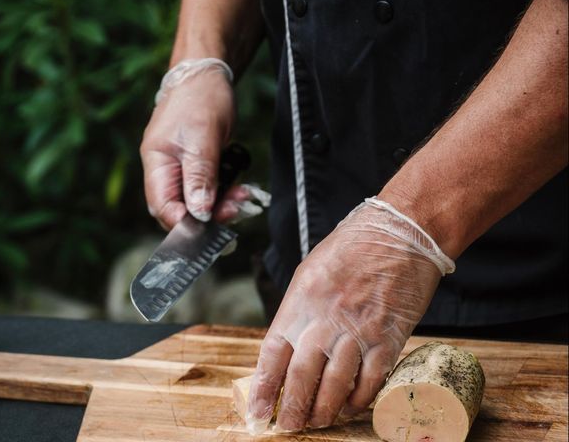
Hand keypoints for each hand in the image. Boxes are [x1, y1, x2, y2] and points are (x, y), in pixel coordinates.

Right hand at [141, 65, 266, 229]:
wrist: (208, 74)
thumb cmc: (201, 98)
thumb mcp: (203, 138)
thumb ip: (200, 176)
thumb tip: (199, 213)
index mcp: (157, 162)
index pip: (162, 206)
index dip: (183, 222)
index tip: (210, 229)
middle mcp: (165, 169)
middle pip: (180, 208)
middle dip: (208, 216)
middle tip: (236, 210)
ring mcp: (181, 168)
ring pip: (197, 201)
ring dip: (221, 204)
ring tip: (243, 197)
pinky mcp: (197, 166)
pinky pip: (208, 189)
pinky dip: (225, 193)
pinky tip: (241, 190)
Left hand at [246, 198, 451, 433]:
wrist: (399, 232)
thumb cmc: (352, 247)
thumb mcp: (310, 273)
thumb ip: (299, 310)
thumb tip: (289, 346)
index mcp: (299, 302)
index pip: (272, 355)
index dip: (263, 388)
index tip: (257, 411)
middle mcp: (324, 319)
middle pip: (301, 376)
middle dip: (292, 408)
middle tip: (289, 426)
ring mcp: (357, 331)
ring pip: (334, 385)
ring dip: (323, 410)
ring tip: (316, 422)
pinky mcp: (388, 338)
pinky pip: (370, 380)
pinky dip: (359, 400)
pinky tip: (351, 408)